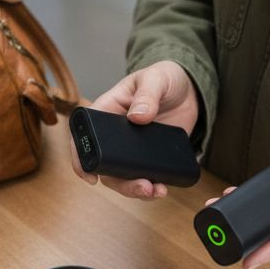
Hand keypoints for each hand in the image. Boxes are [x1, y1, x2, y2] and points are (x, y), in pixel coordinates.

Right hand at [71, 61, 200, 199]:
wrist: (189, 89)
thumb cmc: (164, 77)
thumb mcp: (155, 79)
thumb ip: (147, 95)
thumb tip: (137, 117)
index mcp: (107, 111)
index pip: (85, 136)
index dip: (81, 158)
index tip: (90, 177)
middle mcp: (115, 135)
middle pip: (105, 166)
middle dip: (120, 183)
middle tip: (142, 186)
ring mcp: (132, 149)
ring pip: (124, 177)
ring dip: (137, 190)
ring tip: (156, 191)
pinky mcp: (150, 157)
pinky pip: (145, 177)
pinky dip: (152, 188)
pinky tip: (162, 188)